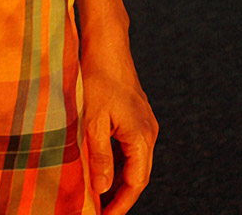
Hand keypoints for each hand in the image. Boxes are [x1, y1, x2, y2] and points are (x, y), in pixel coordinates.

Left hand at [81, 44, 157, 212]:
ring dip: (119, 178)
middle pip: (138, 175)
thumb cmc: (99, 78)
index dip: (121, 204)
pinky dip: (118, 161)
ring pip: (134, 161)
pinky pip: (130, 147)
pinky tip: (102, 166)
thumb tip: (102, 189)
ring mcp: (144, 123)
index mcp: (142, 137)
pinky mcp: (136, 115)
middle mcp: (149, 132)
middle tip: (100, 211)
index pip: (135, 183)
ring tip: (98, 194)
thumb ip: (99, 156)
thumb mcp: (93, 120)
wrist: (107, 44)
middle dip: (120, 196)